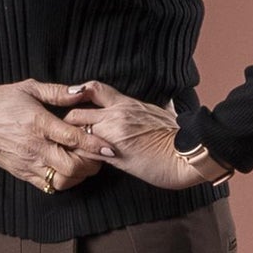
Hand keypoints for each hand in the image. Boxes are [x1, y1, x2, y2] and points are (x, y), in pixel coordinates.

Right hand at [0, 79, 115, 190]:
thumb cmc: (3, 101)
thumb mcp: (30, 88)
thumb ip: (58, 92)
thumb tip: (82, 91)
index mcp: (38, 123)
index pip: (72, 138)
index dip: (94, 144)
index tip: (110, 148)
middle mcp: (34, 147)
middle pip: (71, 166)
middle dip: (91, 163)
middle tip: (99, 155)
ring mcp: (28, 163)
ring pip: (62, 180)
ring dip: (79, 175)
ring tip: (86, 163)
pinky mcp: (23, 173)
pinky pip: (49, 186)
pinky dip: (65, 182)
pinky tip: (70, 171)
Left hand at [62, 81, 229, 190]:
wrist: (187, 156)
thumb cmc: (179, 140)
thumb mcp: (164, 115)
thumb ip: (153, 110)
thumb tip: (165, 104)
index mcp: (127, 103)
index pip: (94, 89)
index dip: (79, 95)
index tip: (74, 104)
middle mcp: (116, 114)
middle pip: (76, 112)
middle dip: (67, 124)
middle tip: (64, 136)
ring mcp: (113, 133)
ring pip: (76, 132)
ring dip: (70, 142)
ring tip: (68, 151)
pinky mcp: (113, 154)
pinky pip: (86, 153)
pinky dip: (79, 158)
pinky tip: (78, 164)